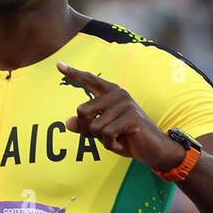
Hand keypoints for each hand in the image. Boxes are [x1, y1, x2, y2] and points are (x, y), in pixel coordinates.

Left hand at [57, 62, 184, 171]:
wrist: (154, 148)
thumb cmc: (127, 138)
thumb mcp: (102, 133)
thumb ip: (86, 126)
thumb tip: (68, 122)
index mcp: (111, 93)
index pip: (89, 80)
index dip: (73, 73)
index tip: (58, 64)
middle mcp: (118, 94)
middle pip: (82, 111)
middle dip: (87, 130)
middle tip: (105, 136)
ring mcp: (125, 104)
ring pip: (94, 126)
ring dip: (102, 139)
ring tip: (118, 138)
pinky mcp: (131, 117)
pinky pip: (107, 134)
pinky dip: (110, 144)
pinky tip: (122, 142)